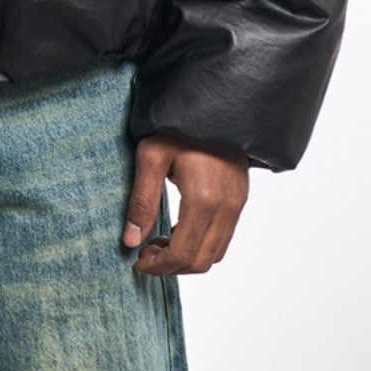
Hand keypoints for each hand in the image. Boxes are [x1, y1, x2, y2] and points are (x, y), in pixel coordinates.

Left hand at [123, 133, 248, 275]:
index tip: (138, 261)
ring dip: (187, 257)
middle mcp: (226, 207)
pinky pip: (223, 237)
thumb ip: (141, 201)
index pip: (183, 253)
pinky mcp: (240, 199)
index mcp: (203, 199)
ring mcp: (237, 204)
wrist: (214, 104)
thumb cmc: (178, 126)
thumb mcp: (150, 156)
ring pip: (215, 253)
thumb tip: (130, 240)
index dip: (159, 266)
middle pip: (201, 261)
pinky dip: (201, 244)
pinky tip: (180, 229)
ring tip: (160, 241)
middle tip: (146, 251)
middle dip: (171, 266)